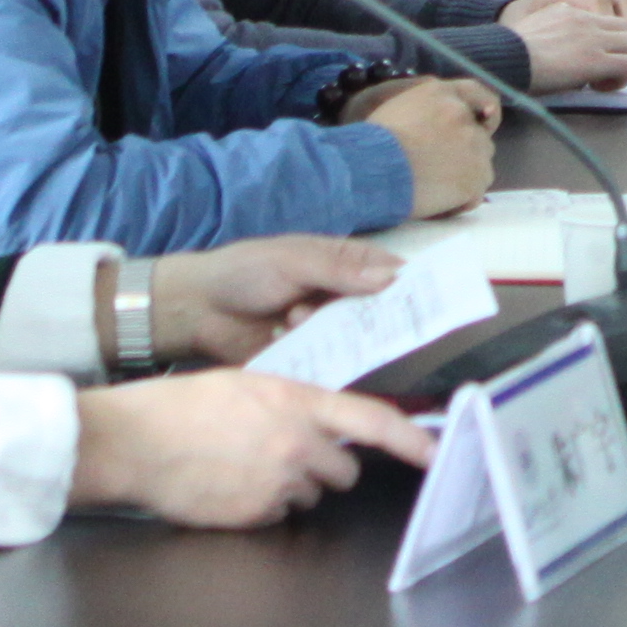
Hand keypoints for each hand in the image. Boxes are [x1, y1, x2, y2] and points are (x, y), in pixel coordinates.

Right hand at [69, 367, 437, 525]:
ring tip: (242, 466)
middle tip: (281, 454)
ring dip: (290, 487)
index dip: (412, 439)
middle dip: (323, 468)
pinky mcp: (256, 514)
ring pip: (310, 495)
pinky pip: (278, 515)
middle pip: (343, 470)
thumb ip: (293, 404)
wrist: (134, 442)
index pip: (371, 421)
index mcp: (296, 402)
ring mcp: (277, 482)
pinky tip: (229, 486)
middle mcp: (295, 443)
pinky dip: (261, 507)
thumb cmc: (182, 408)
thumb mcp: (246, 386)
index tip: (435, 452)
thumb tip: (321, 423)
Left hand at [150, 233, 406, 360]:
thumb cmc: (244, 271)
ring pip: (357, 339)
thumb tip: (390, 279)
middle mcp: (342, 298)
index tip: (430, 299)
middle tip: (351, 314)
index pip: (389, 274)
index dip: (411, 286)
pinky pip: (332, 364)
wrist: (196, 309)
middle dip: (375, 316)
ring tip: (294, 317)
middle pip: (379, 312)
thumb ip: (338, 270)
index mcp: (343, 264)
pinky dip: (324, 359)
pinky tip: (299, 345)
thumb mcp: (291, 262)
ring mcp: (327, 330)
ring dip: (334, 332)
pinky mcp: (310, 359)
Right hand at [353, 75, 501, 213]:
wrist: (371, 169)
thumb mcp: (397, 110)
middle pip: (480, 137)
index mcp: (441, 94)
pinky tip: (436, 205)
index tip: (488, 120)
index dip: (486, 108)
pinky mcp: (475, 177)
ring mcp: (473, 145)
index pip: (477, 93)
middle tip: (438, 172)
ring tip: (431, 191)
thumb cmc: (371, 146)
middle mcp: (461, 115)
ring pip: (481, 167)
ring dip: (463, 179)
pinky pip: (475, 194)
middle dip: (466, 154)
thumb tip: (433, 129)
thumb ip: (425, 112)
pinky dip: (460, 202)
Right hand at [502, 0, 626, 91]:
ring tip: (603, 80)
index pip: (608, 17)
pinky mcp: (595, 59)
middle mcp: (586, 20)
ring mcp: (593, 38)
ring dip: (624, 63)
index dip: (610, 39)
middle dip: (624, 50)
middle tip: (607, 70)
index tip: (599, 57)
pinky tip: (599, 87)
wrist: (506, 58)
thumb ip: (554, 27)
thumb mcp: (535, 26)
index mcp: (570, 10)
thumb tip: (559, 43)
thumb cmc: (510, 50)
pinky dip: (621, 78)